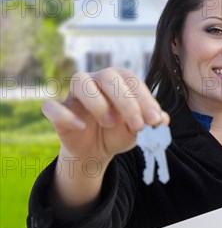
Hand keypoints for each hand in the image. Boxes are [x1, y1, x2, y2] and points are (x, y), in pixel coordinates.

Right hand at [41, 68, 169, 161]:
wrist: (96, 151)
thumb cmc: (119, 132)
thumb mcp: (137, 130)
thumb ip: (150, 123)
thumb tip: (164, 120)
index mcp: (119, 80)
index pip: (132, 80)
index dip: (145, 99)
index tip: (155, 121)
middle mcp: (96, 80)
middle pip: (108, 76)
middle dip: (126, 101)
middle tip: (137, 124)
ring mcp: (74, 94)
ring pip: (80, 80)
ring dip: (97, 102)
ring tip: (110, 123)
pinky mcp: (57, 111)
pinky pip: (52, 105)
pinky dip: (64, 115)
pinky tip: (80, 126)